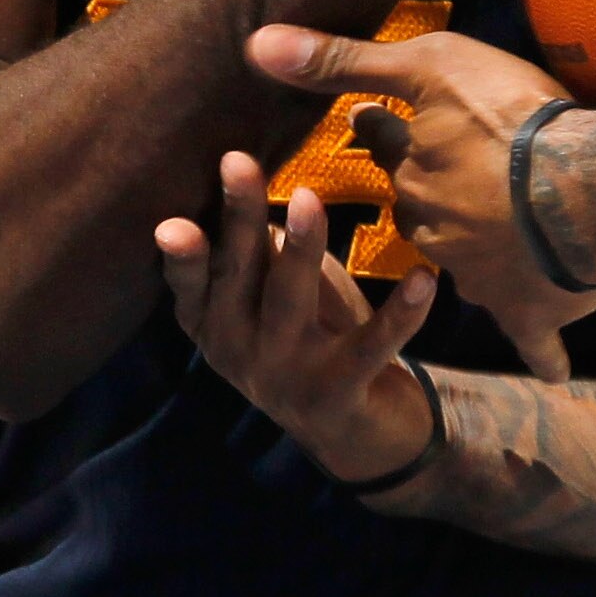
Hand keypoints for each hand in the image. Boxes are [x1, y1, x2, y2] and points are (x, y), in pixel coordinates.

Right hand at [157, 154, 438, 484]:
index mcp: (214, 325)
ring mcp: (286, 376)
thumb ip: (253, 250)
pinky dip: (399, 313)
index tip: (172, 222)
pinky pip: (371, 346)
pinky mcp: (339, 394)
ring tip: (310, 198)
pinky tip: (424, 279)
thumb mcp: (268, 296)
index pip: (192, 284)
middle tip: (238, 162)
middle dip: (239, 218)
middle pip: (239, 275)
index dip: (183, 256)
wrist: (354, 434)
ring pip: (291, 302)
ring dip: (301, 248)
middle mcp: (239, 352)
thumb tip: (241, 170)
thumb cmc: (305, 338)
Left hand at [248, 24, 595, 379]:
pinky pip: (532, 336)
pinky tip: (552, 369)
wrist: (581, 193)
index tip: (374, 117)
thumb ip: (344, 61)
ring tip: (495, 241)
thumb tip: (256, 44)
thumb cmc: (508, 119)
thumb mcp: (427, 66)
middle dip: (426, 194)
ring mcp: (477, 272)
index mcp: (412, 169)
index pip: (387, 143)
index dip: (385, 129)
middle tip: (445, 177)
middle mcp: (431, 226)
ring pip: (466, 263)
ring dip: (475, 254)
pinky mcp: (525, 307)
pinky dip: (543, 349)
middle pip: (419, 207)